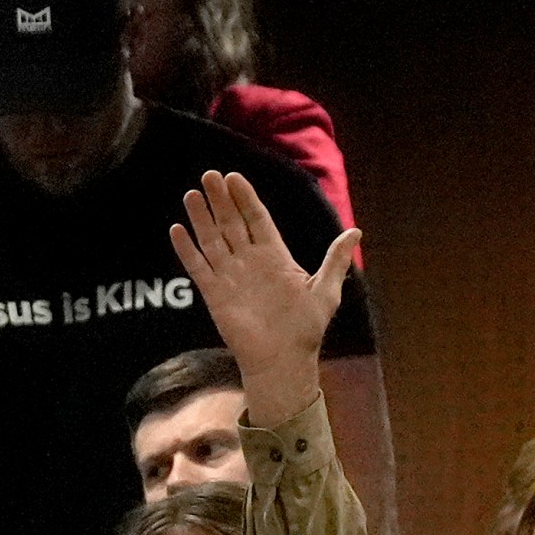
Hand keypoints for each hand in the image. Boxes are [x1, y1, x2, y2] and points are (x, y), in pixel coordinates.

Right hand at [168, 171, 361, 420]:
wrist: (284, 360)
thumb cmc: (306, 328)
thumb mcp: (326, 290)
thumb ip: (335, 259)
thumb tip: (356, 231)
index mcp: (275, 258)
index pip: (257, 220)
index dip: (245, 199)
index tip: (234, 177)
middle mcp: (250, 263)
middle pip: (232, 224)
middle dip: (220, 200)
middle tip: (209, 175)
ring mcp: (231, 276)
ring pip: (212, 240)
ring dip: (201, 217)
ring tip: (192, 194)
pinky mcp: (214, 293)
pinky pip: (197, 266)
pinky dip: (187, 249)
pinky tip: (178, 229)